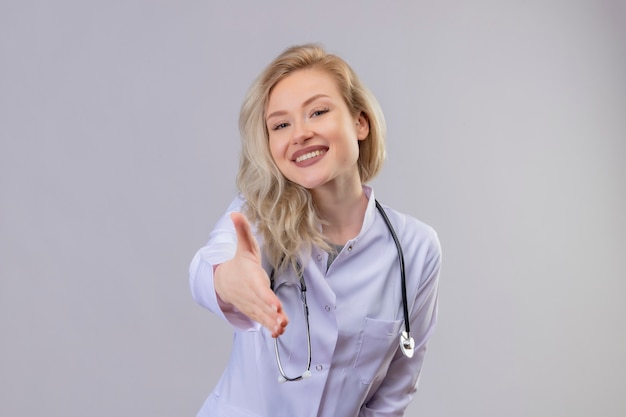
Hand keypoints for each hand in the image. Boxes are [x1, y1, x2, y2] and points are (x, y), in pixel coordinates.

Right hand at [214, 212, 287, 337]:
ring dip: (271, 323)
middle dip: (272, 314)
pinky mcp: (253, 310)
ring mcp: (251, 304)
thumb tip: (235, 214)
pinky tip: (277, 333)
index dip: (267, 298)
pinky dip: (268, 327)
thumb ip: (242, 231)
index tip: (275, 306)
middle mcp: (251, 293)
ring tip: (281, 329)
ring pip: (262, 315)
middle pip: (262, 305)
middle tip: (282, 321)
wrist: (223, 280)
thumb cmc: (239, 262)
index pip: (260, 290)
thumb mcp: (243, 246)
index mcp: (251, 278)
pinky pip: (261, 320)